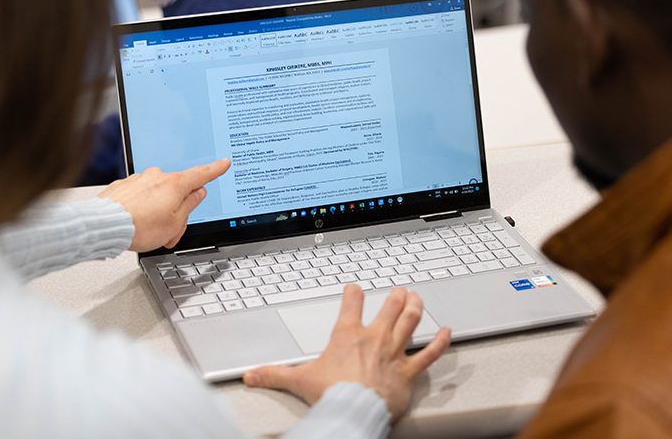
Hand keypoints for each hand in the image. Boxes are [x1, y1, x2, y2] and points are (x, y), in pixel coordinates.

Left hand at [98, 158, 230, 251]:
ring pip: (158, 196)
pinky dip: (142, 210)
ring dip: (158, 214)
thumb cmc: (139, 227)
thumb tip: (197, 193)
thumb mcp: (175, 222)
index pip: (201, 175)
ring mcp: (138, 180)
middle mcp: (156, 176)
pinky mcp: (123, 186)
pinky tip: (135, 223)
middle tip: (170, 234)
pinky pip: (141, 197)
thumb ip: (190, 205)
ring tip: (149, 233)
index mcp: (174, 184)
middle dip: (177, 213)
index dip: (215, 170)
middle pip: (177, 193)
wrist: (104, 226)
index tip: (223, 163)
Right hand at [243, 285, 450, 421]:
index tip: (354, 288)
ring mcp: (393, 353)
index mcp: (347, 336)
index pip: (351, 304)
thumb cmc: (330, 393)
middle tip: (399, 290)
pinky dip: (440, 342)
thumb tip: (251, 375)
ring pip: (410, 322)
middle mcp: (374, 338)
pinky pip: (429, 354)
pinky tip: (447, 331)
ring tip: (418, 298)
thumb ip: (274, 374)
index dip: (353, 293)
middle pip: (389, 307)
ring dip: (416, 307)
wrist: (352, 411)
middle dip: (395, 296)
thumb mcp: (298, 380)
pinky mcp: (408, 371)